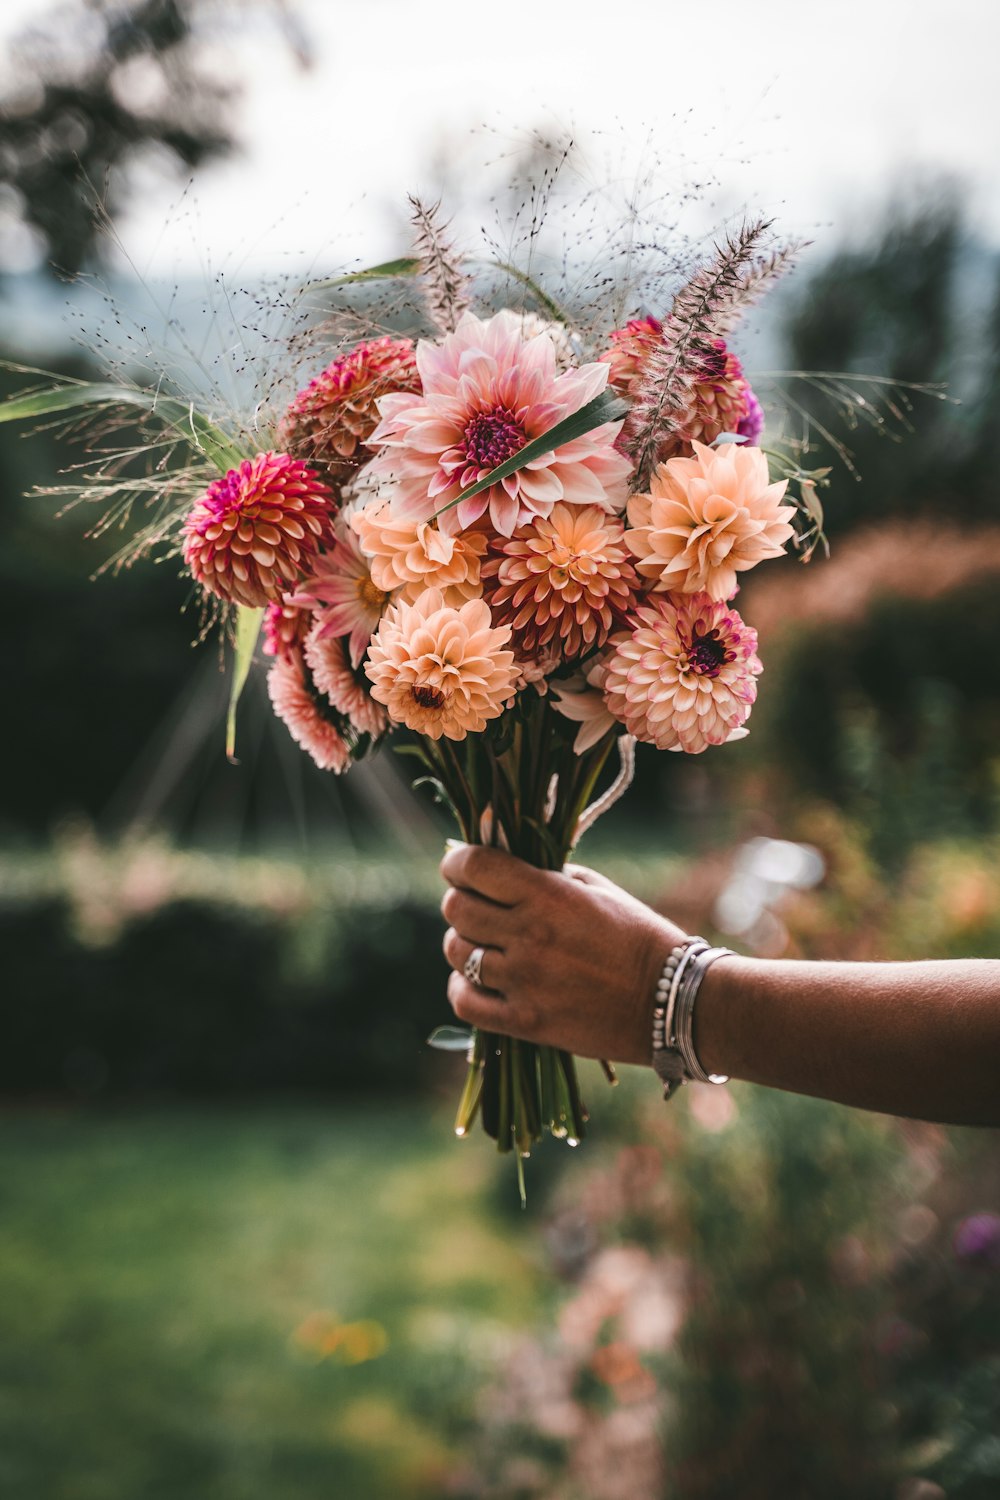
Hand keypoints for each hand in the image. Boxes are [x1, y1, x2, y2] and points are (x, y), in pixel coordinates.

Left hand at [439, 845, 688, 1065]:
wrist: (670, 1001)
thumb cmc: (635, 936)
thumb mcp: (596, 888)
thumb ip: (546, 873)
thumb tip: (498, 862)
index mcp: (549, 896)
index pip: (474, 866)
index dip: (457, 863)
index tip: (461, 867)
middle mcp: (530, 936)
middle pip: (456, 909)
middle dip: (461, 900)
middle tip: (478, 905)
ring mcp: (524, 981)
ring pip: (455, 952)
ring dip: (464, 943)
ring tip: (485, 943)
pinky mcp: (525, 1022)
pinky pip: (464, 1000)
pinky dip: (463, 987)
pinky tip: (479, 980)